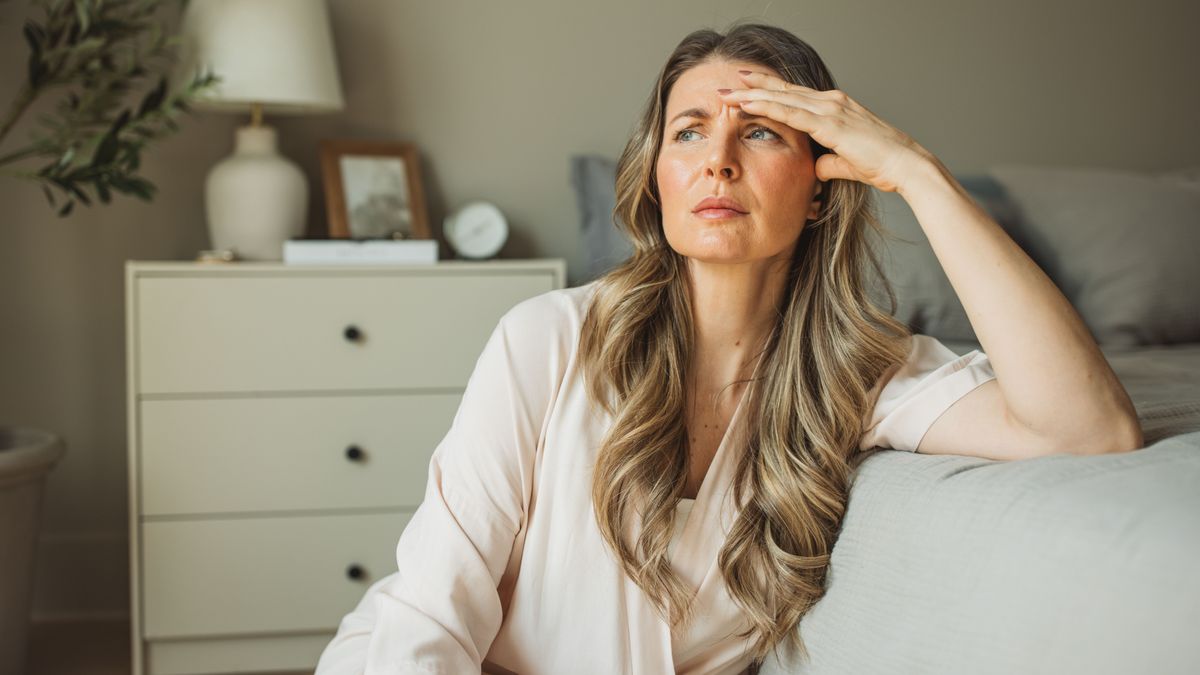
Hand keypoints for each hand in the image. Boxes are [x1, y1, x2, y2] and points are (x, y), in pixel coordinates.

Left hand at [719, 70, 932, 193]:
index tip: (744, 88)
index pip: (794, 96)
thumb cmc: (882, 166)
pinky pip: (791, 113)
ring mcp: (831, 109)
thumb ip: (828, 163)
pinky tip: (747, 105)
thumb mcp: (846, 164)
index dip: (768, 91)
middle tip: (726, 84)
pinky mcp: (830, 123)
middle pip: (784, 91)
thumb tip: (816, 168)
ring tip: (726, 92)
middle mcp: (831, 102)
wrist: (906, 166)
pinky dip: (767, 107)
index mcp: (835, 108)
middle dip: (753, 87)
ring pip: (782, 98)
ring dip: (752, 95)